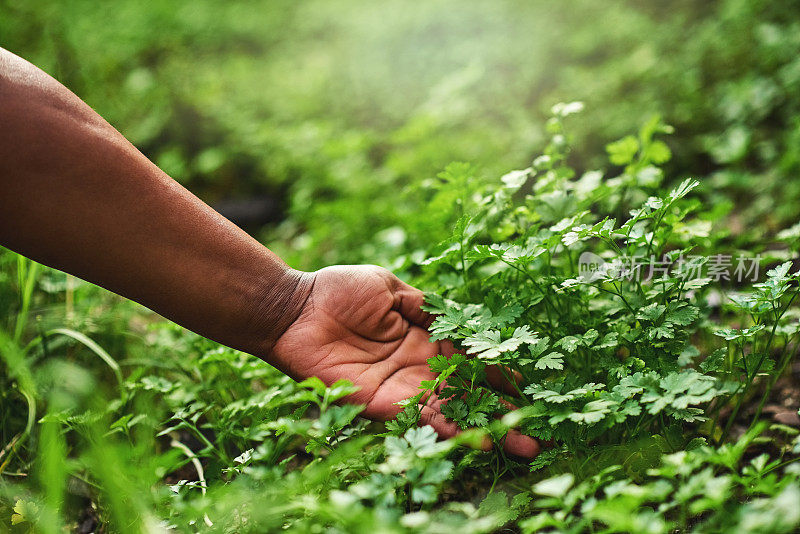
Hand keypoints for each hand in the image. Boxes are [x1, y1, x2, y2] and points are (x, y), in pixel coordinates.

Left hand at [272, 264, 539, 456]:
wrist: (296, 308)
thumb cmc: (339, 291)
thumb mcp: (390, 289)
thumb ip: (425, 306)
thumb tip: (457, 318)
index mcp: (423, 340)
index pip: (468, 363)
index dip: (496, 375)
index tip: (527, 387)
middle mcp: (417, 369)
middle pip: (466, 396)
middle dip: (500, 414)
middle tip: (536, 437)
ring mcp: (399, 388)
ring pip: (449, 412)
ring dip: (482, 429)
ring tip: (519, 447)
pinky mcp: (377, 403)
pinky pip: (417, 416)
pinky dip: (446, 427)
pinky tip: (474, 437)